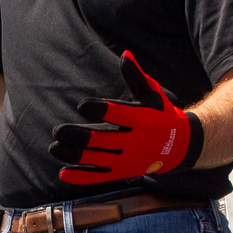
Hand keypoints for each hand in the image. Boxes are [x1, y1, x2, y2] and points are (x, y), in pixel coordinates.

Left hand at [48, 51, 204, 185]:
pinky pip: (100, 177)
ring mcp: (127, 160)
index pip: (120, 116)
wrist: (178, 148)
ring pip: (98, 160)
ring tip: (54, 147)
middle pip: (104, 141)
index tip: (81, 106)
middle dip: (79, 137)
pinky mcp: (122, 172)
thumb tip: (125, 55)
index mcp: (143, 121)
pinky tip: (63, 174)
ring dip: (75, 156)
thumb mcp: (152, 95)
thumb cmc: (161, 115)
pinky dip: (82, 177)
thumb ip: (136, 77)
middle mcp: (135, 143)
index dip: (100, 111)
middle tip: (58, 130)